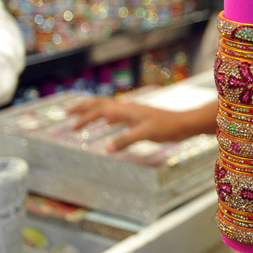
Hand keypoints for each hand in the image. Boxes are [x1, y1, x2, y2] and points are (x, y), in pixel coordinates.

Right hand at [67, 97, 210, 151]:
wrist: (186, 123)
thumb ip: (126, 140)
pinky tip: (107, 123)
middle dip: (83, 108)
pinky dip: (108, 117)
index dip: (84, 116)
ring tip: (81, 118)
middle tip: (66, 113)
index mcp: (127, 110)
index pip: (99, 109)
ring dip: (93, 112)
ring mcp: (134, 112)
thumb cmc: (168, 127)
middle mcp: (128, 108)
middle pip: (100, 104)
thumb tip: (107, 148)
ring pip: (109, 108)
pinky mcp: (140, 118)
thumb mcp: (146, 134)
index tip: (71, 126)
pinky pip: (119, 115)